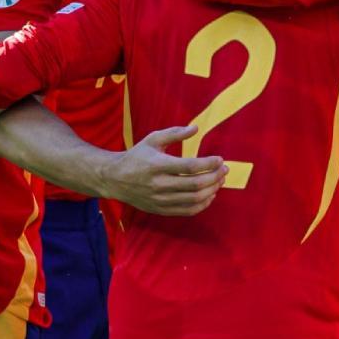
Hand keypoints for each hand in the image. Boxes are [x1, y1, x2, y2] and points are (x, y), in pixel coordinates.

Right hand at [99, 125, 229, 216]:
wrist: (114, 179)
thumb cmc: (136, 156)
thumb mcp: (152, 139)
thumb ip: (175, 133)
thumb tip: (196, 128)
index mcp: (157, 165)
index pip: (190, 166)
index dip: (209, 164)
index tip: (220, 159)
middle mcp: (159, 184)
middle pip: (195, 184)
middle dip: (215, 177)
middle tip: (224, 170)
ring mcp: (159, 199)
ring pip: (193, 199)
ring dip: (212, 190)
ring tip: (219, 181)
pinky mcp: (160, 209)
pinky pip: (187, 211)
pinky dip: (202, 204)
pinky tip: (210, 194)